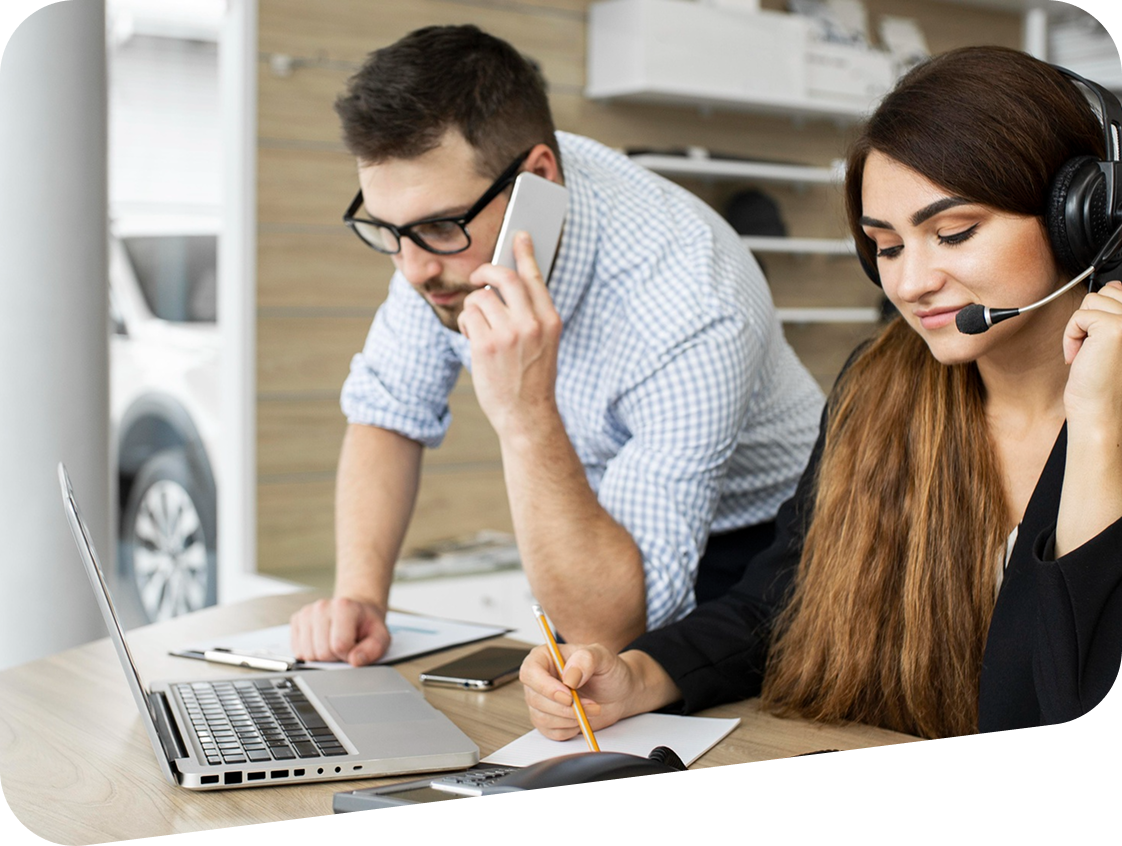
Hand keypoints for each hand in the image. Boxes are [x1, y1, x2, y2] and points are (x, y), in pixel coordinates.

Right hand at [289, 597, 390, 665]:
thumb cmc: (367, 625)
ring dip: (322, 657)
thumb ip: (374, 649)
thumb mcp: (381, 637)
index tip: (355, 647)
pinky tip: (322, 643)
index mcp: (344, 606)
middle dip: (335, 657)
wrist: (356, 611)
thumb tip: (355, 660)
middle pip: (322, 652)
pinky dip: (310, 653)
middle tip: (345, 647)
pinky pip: (298, 652)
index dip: (349, 655)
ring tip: (333, 644)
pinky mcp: (297, 621)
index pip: (339, 645)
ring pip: (307, 654)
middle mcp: (322, 606)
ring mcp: (307, 612)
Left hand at [457, 231, 561, 438]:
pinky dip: (466, 323)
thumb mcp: (544, 343)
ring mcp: (509, 334)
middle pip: (505, 277)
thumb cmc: (532, 379)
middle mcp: (532, 323)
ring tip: (478, 324)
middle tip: (479, 275)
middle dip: (487, 270)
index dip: (525, 253)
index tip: (519, 236)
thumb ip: (532, 315)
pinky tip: (473, 337)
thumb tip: (507, 284)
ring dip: (474, 306)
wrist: (527, 415)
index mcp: (550, 320)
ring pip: (480, 296)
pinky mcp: (486, 345)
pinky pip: (468, 316)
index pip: (535, 278)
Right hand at [519, 643, 645, 740]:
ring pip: (542, 718)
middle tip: (590, 704)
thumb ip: (585, 659)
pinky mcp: (549, 721)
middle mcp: (540, 679)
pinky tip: (582, 718)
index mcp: (545, 657)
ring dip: (570, 718)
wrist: (618, 692)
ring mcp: (542, 701)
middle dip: (564, 707)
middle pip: (535, 699)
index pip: (530, 672)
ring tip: (591, 709)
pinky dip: (570, 729)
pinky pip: (551, 732)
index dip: (545, 686)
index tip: (568, 696)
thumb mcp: (602, 656)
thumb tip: (569, 676)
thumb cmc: (608, 670)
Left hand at [1063, 280, 1121, 427]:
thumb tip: (1111, 286)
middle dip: (1089, 319)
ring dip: (1080, 328)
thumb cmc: (1102, 379)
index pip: (1118, 289)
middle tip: (1094, 348)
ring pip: (1090, 301)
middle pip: (1104, 292)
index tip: (1100, 341)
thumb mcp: (1110, 337)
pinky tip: (1081, 357)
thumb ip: (1114, 311)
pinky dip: (1071, 336)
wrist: (1099, 409)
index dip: (1100, 313)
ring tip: (1090, 353)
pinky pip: (1078, 316)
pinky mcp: (1114, 327)